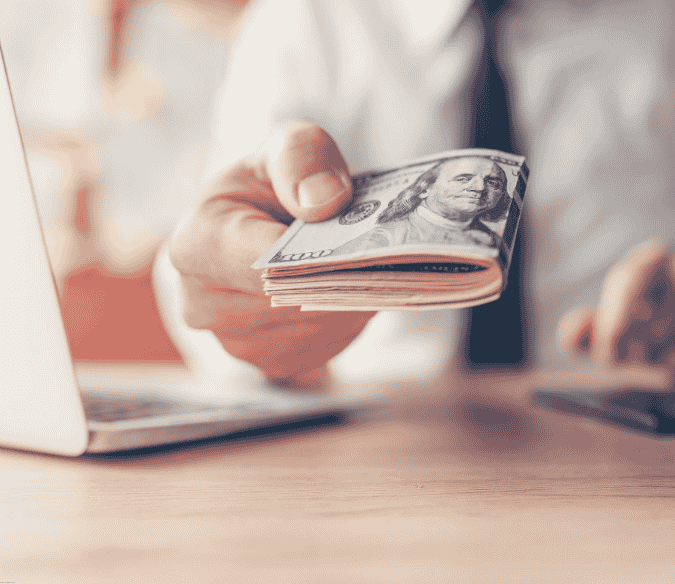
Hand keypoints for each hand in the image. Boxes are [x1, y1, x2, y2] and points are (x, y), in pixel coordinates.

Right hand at [168, 121, 374, 384]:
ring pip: (324, 322)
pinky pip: (329, 341)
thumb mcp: (286, 145)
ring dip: (353, 293)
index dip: (324, 250)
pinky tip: (344, 284)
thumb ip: (303, 158)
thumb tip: (322, 203)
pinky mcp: (273, 364)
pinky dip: (348, 313)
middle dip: (347, 270)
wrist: (258, 222)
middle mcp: (205, 306)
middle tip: (382, 245)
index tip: (365, 237)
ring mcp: (239, 343)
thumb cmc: (271, 181)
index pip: (269, 262)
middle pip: (302, 297)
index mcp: (195, 246)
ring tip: (357, 260)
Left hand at [557, 239, 674, 388]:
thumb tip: (574, 332)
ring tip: (665, 360)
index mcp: (650, 260)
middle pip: (660, 324)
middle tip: (641, 355)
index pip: (632, 277)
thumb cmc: (639, 326)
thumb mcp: (604, 327)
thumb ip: (580, 331)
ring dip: (669, 368)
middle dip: (643, 352)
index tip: (612, 346)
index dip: (618, 318)